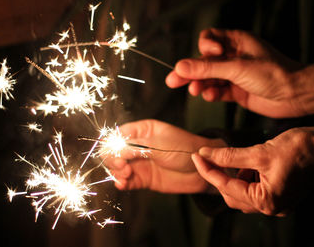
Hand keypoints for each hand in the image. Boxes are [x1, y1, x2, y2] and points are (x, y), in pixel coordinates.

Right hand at [103, 119, 225, 192]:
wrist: (202, 170)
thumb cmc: (184, 149)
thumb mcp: (158, 145)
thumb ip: (135, 147)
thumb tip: (113, 151)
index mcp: (141, 131)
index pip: (117, 135)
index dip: (112, 144)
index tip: (116, 153)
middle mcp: (137, 146)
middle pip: (114, 152)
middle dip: (113, 159)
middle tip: (122, 166)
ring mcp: (139, 163)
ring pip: (117, 167)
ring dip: (116, 172)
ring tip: (126, 175)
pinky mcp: (143, 179)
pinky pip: (126, 181)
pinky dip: (121, 183)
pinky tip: (123, 184)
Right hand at [166, 28, 313, 117]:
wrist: (293, 96)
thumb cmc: (273, 73)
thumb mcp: (236, 67)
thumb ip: (207, 68)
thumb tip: (180, 67)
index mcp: (236, 42)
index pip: (209, 39)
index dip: (203, 48)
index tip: (207, 55)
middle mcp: (233, 57)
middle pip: (204, 62)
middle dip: (190, 71)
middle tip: (173, 81)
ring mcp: (234, 75)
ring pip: (209, 78)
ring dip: (200, 85)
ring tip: (195, 91)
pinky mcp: (236, 90)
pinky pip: (217, 91)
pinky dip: (212, 94)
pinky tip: (210, 96)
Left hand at [191, 127, 313, 215]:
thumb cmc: (300, 149)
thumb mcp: (259, 152)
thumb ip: (228, 156)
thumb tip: (205, 154)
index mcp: (266, 201)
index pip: (226, 186)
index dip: (207, 170)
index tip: (196, 157)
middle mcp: (271, 207)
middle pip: (231, 194)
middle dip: (219, 174)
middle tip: (210, 156)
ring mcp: (276, 202)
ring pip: (241, 192)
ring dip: (233, 175)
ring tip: (239, 158)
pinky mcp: (278, 194)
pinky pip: (253, 189)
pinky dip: (245, 176)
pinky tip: (250, 164)